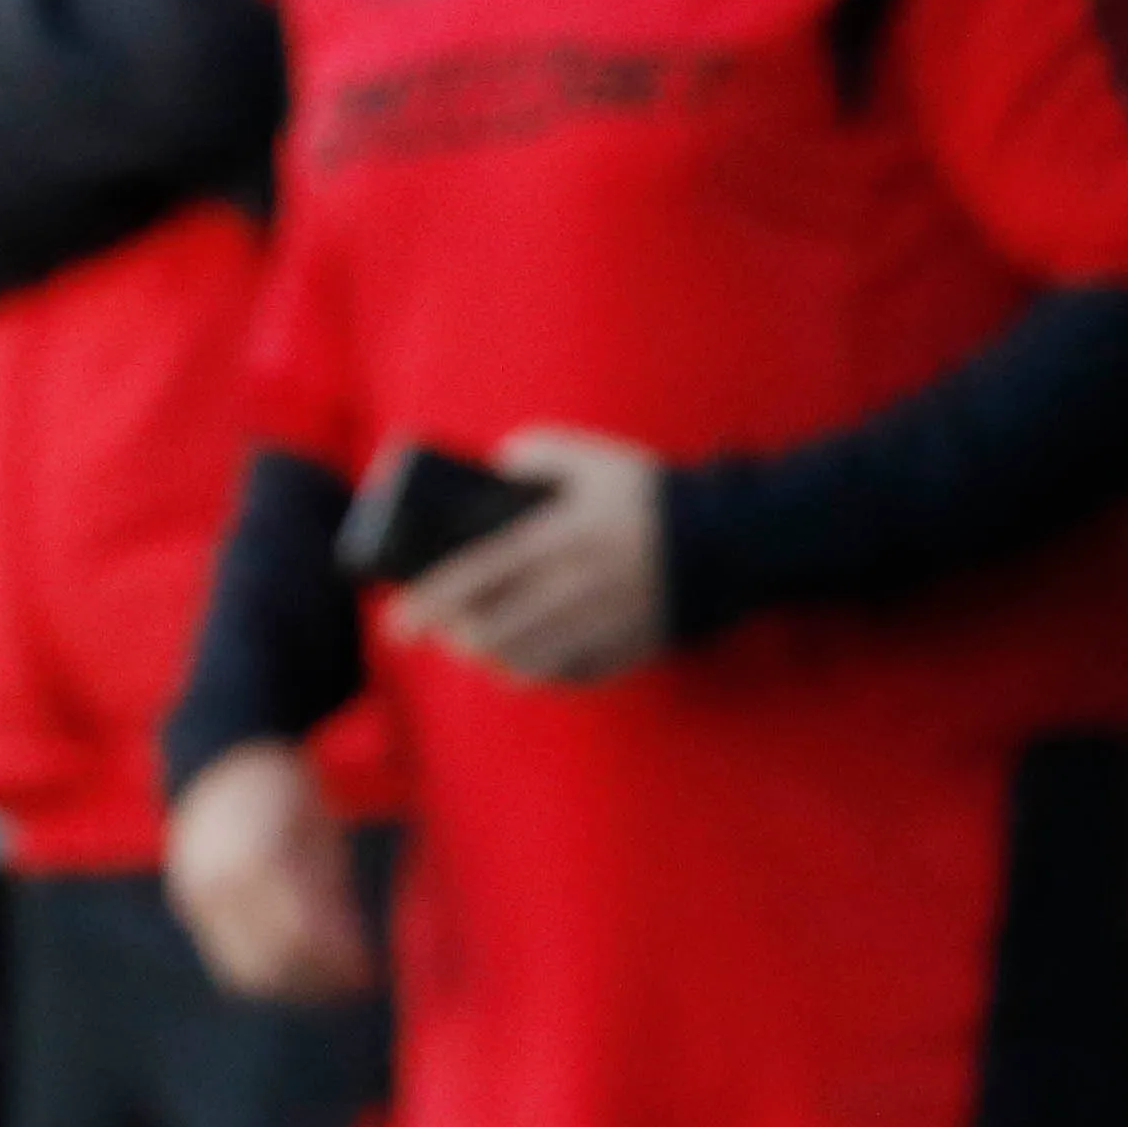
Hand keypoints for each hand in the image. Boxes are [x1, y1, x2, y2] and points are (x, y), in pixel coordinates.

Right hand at [164, 741, 370, 1000]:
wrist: (217, 758)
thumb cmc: (286, 792)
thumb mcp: (318, 835)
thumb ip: (331, 896)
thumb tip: (358, 961)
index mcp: (254, 858)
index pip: (300, 934)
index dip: (338, 960)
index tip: (370, 973)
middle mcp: (216, 883)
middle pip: (272, 959)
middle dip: (319, 979)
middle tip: (357, 983)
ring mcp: (195, 896)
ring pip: (247, 970)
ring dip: (294, 984)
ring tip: (332, 982)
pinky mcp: (188, 905)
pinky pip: (229, 957)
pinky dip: (266, 972)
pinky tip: (299, 969)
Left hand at [391, 429, 667, 686]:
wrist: (731, 538)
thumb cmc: (648, 492)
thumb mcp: (589, 456)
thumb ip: (534, 450)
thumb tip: (494, 467)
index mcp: (559, 541)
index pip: (476, 579)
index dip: (429, 604)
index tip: (395, 622)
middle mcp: (577, 591)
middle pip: (495, 632)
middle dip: (454, 637)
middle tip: (434, 630)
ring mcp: (603, 628)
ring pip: (527, 663)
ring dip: (490, 657)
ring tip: (471, 642)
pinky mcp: (627, 652)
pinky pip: (567, 676)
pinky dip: (536, 671)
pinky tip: (519, 657)